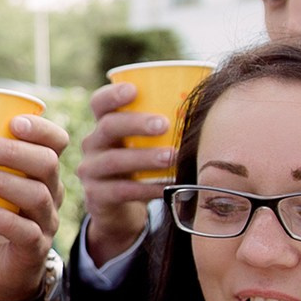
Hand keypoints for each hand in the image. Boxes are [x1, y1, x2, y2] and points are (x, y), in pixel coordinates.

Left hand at [0, 114, 68, 300]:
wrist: (1, 271)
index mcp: (40, 171)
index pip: (56, 142)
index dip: (40, 128)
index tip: (12, 121)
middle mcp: (51, 193)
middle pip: (46, 163)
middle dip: (12, 151)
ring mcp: (46, 222)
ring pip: (37, 195)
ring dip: (2, 181)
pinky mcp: (34, 249)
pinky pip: (26, 232)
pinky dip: (4, 220)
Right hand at [74, 81, 169, 267]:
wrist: (121, 211)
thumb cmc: (144, 167)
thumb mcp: (148, 144)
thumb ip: (167, 124)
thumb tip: (209, 98)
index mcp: (105, 124)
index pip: (100, 102)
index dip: (112, 94)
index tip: (134, 90)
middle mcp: (93, 144)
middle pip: (108, 126)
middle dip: (136, 123)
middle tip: (164, 124)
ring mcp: (91, 171)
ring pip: (114, 160)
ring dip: (144, 157)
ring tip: (171, 157)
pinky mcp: (96, 196)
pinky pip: (121, 191)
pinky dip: (146, 189)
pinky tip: (168, 187)